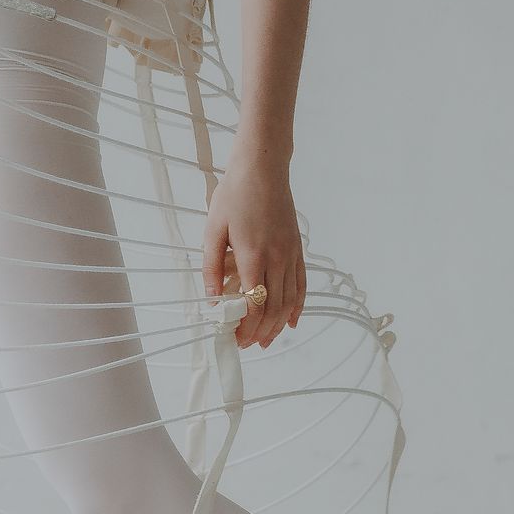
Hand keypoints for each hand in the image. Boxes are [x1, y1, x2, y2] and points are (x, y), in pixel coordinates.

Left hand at [202, 146, 305, 350]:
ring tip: (266, 340)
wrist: (263, 168)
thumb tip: (212, 298)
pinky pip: (301, 284)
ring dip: (279, 325)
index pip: (253, 303)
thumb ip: (211, 266)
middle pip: (274, 307)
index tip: (235, 339)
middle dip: (261, 331)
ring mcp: (290, 254)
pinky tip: (293, 321)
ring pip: (290, 300)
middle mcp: (276, 258)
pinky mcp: (297, 248)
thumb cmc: (234, 194)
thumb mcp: (213, 229)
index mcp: (252, 255)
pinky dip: (298, 306)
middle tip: (247, 345)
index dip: (246, 326)